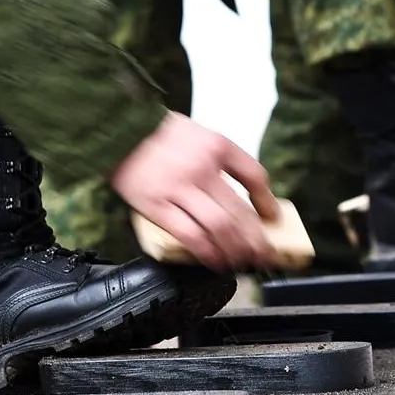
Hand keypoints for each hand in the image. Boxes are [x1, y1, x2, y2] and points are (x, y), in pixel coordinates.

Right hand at [110, 112, 281, 271]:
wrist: (121, 133)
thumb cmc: (162, 136)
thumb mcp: (203, 135)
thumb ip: (225, 160)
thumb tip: (249, 193)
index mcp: (216, 147)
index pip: (254, 176)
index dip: (267, 201)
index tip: (273, 218)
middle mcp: (201, 168)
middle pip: (238, 211)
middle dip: (256, 239)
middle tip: (265, 254)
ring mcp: (178, 189)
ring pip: (218, 227)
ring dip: (235, 250)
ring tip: (242, 262)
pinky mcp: (157, 206)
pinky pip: (189, 235)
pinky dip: (207, 252)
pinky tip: (215, 261)